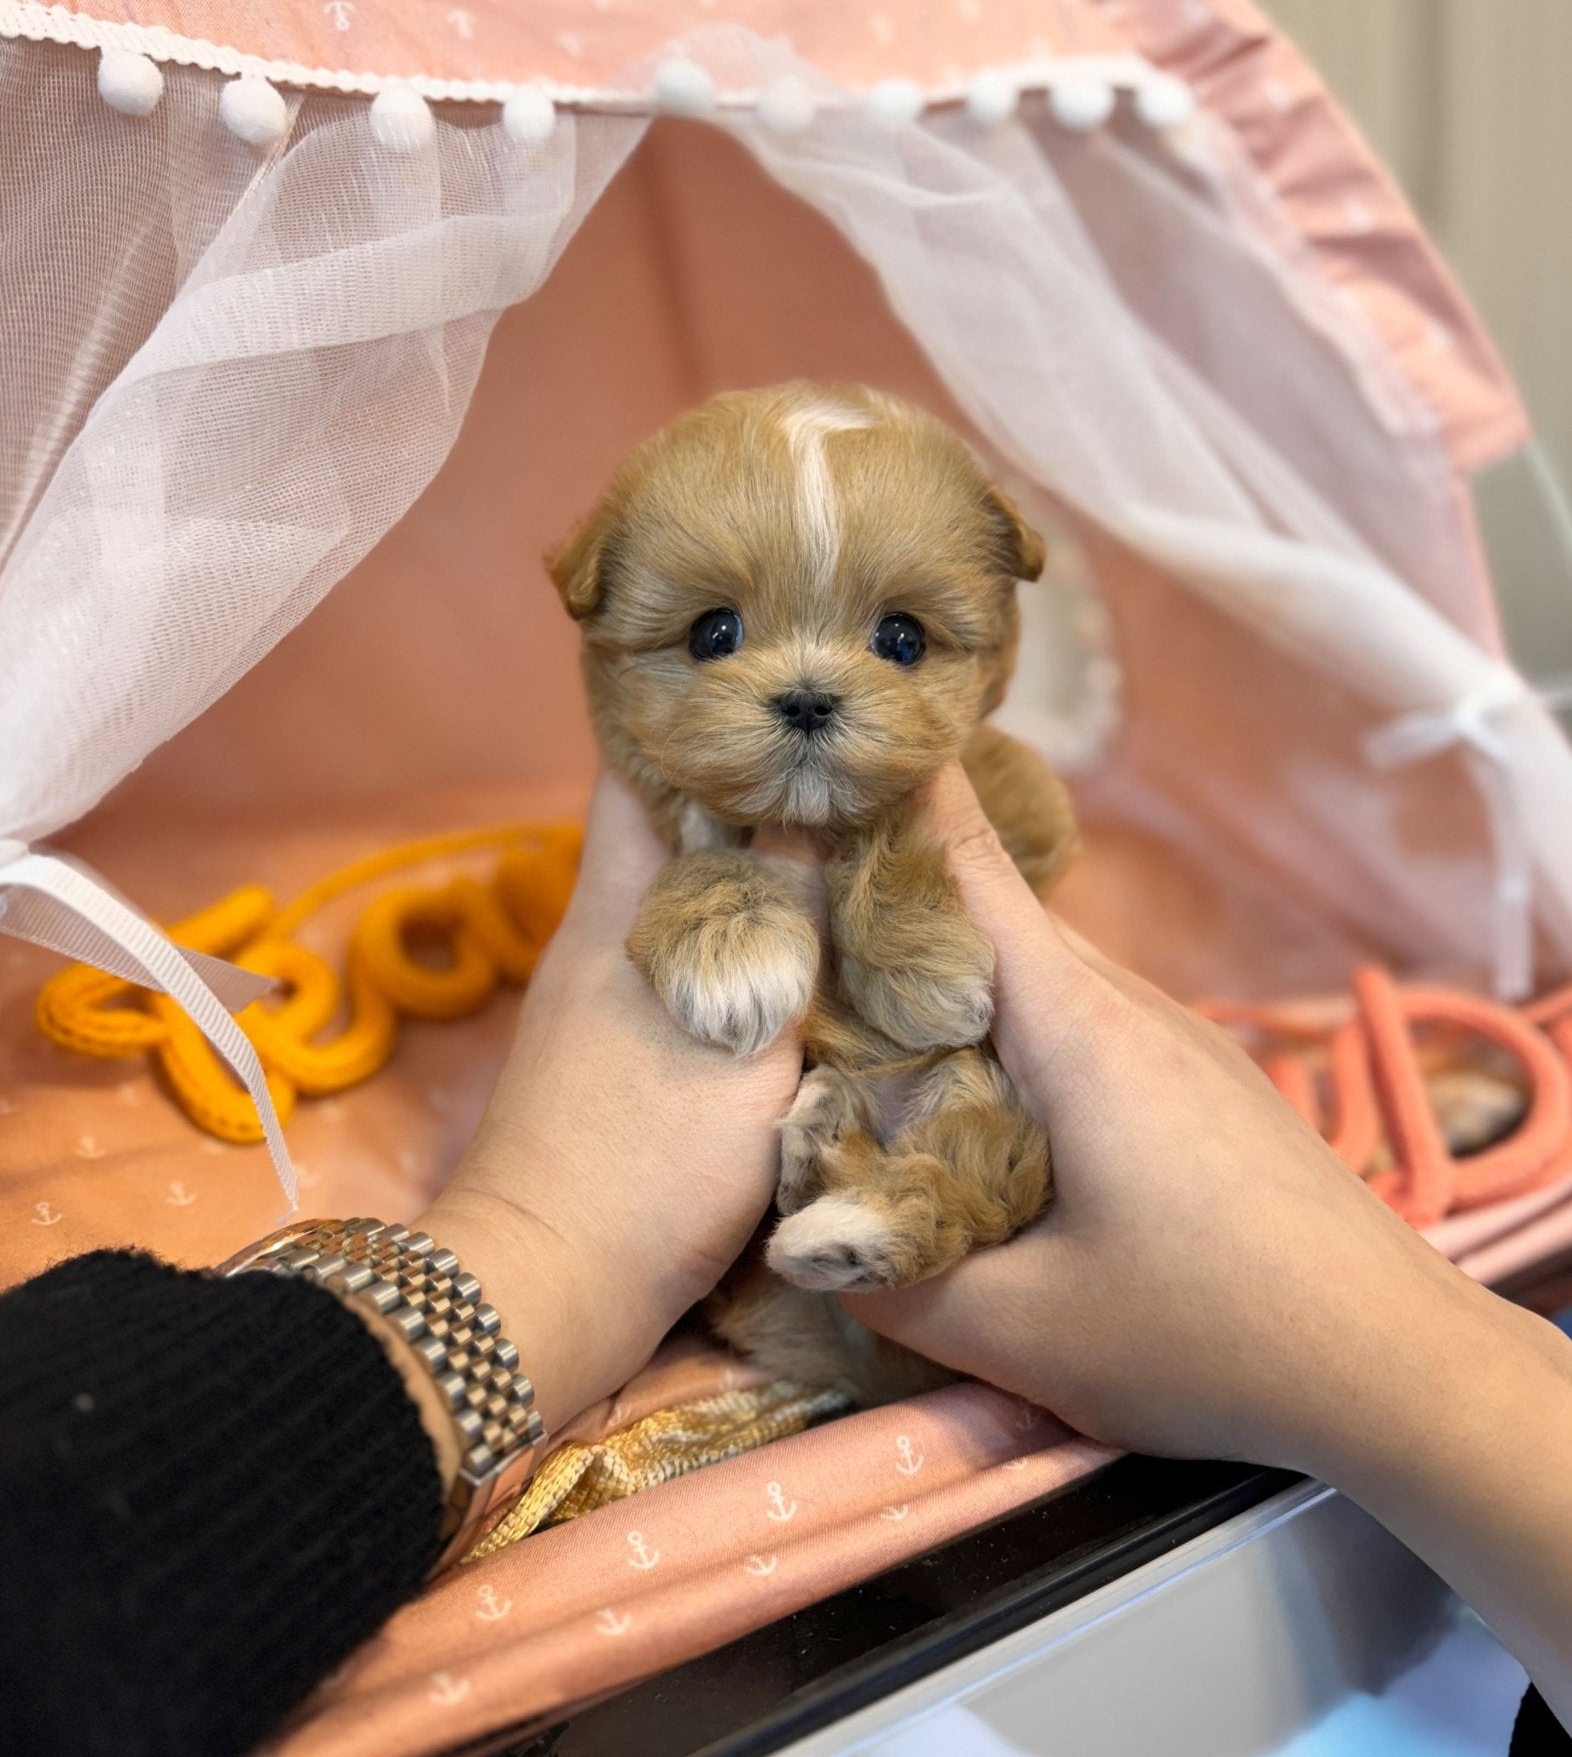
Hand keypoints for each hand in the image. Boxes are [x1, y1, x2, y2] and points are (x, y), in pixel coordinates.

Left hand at [418, 774, 811, 1436]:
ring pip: (688, 904)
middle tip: (845, 765)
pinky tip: (812, 959)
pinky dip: (747, 949)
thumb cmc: (645, 1161)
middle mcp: (602, 938)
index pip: (639, 767)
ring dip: (755, 875)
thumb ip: (787, 925)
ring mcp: (603, 1003)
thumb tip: (824, 806)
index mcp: (618, 908)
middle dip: (750, 794)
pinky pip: (693, 970)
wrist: (545, 1298)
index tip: (774, 682)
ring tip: (848, 849)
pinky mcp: (617, 1064)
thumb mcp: (744, 1039)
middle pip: (673, 832)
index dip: (696, 716)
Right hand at [845, 762, 1562, 1482]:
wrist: (1402, 1363)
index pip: (967, 864)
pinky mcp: (1202, 1083)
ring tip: (861, 1014)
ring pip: (1039, 972)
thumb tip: (803, 1240)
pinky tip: (979, 1097)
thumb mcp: (1028, 1332)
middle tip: (784, 917)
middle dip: (890, 906)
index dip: (886, 802)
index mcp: (1078, 1026)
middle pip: (990, 915)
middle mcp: (1127, 1005)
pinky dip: (1011, 1028)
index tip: (812, 760)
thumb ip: (894, 1279)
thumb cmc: (1217, 1335)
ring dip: (954, 979)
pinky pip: (1083, 1020)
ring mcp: (1176, 1038)